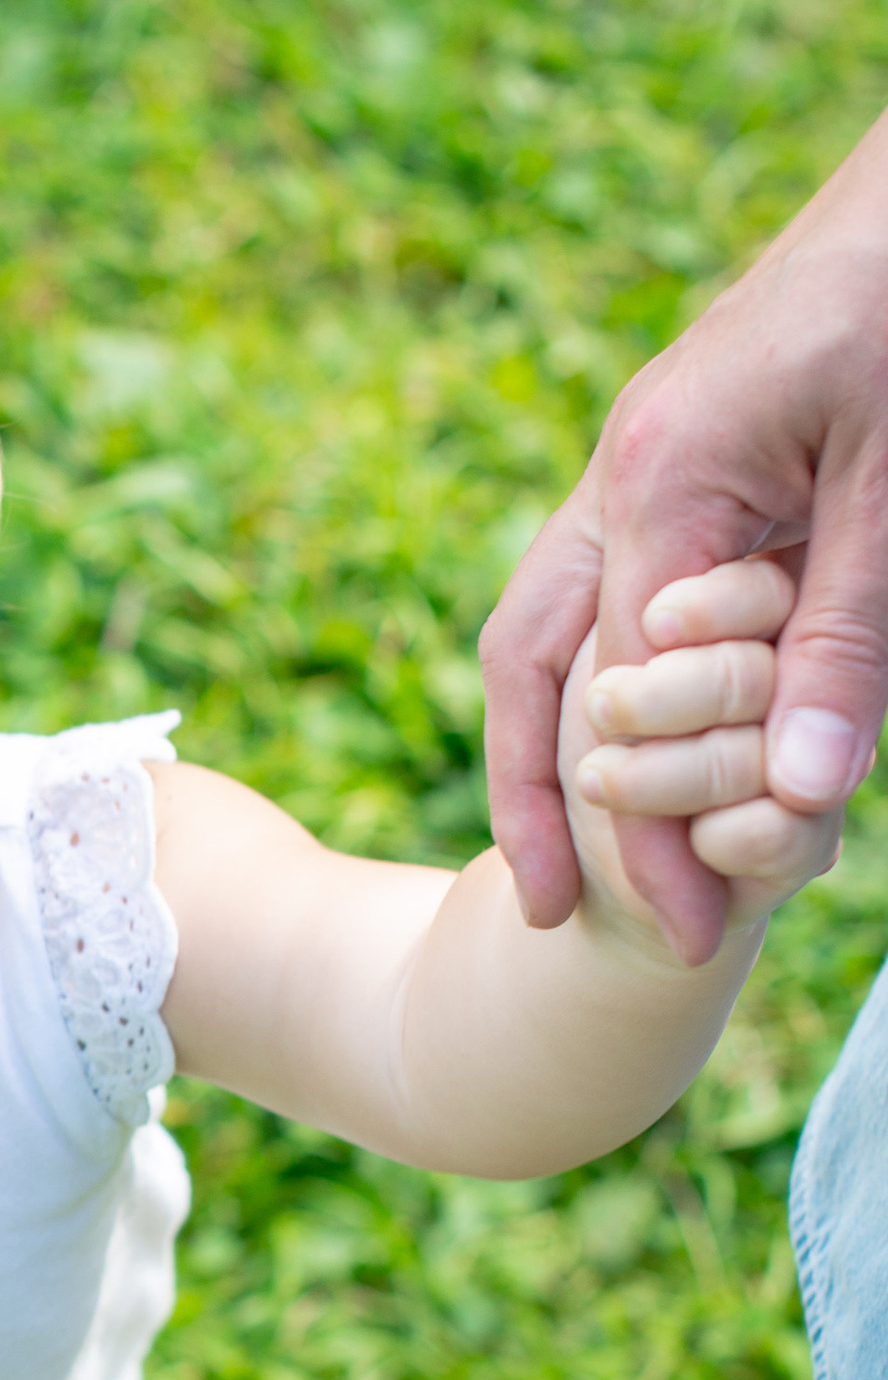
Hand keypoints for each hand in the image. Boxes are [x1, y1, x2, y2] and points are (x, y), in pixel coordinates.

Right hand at [482, 109, 887, 958]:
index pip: (626, 695)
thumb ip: (846, 638)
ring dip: (554, 737)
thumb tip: (799, 794)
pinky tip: (644, 729)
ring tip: (574, 849)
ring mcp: (642, 456)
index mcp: (662, 479)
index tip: (694, 929)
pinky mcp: (683, 449)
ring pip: (553, 620)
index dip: (649, 827)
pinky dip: (611, 672)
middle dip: (536, 795)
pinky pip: (613, 581)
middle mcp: (624, 472)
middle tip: (562, 913)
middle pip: (534, 661)